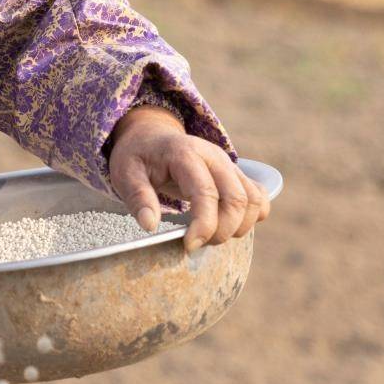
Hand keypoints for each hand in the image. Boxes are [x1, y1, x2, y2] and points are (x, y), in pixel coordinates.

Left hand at [107, 106, 270, 251]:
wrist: (151, 137)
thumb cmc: (137, 158)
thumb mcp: (125, 174)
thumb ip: (137, 198)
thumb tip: (150, 226)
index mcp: (186, 154)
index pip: (206, 193)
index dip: (204, 225)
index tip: (188, 245)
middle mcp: (215, 156)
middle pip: (237, 199)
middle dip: (222, 231)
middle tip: (198, 244)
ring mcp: (230, 165)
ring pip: (254, 200)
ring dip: (239, 227)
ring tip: (211, 236)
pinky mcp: (237, 174)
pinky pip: (259, 197)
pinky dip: (251, 217)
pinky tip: (227, 225)